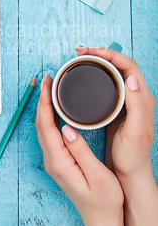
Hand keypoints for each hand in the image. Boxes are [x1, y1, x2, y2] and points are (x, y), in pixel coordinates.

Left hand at [35, 73, 123, 225]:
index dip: (44, 102)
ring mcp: (54, 163)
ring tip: (50, 89)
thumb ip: (80, 151)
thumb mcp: (97, 175)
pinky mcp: (59, 163)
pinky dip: (49, 118)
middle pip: (40, 125)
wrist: (102, 222)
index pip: (46, 126)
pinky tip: (56, 110)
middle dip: (41, 100)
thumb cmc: (105, 202)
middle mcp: (52, 162)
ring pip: (43, 129)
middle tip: (47, 80)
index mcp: (59, 162)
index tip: (46, 84)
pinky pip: (49, 135)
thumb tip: (67, 128)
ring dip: (44, 108)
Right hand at [76, 47, 155, 186]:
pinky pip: (106, 84)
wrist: (129, 173)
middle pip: (120, 65)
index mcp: (143, 99)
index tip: (92, 52)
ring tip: (81, 59)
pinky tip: (84, 77)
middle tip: (81, 52)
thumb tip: (130, 79)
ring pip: (112, 73)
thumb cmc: (133, 155)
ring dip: (97, 62)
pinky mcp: (115, 108)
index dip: (111, 54)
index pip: (129, 66)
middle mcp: (136, 96)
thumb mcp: (136, 131)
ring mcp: (125, 102)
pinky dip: (95, 75)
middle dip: (101, 54)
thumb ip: (137, 105)